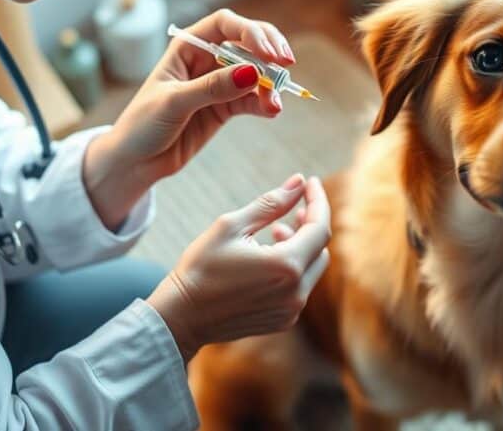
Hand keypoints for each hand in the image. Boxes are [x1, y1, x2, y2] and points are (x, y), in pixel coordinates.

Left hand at [84, 9, 295, 228]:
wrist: (134, 162)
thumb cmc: (142, 125)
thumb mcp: (174, 103)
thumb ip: (212, 87)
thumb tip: (252, 72)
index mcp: (187, 47)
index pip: (225, 25)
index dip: (250, 32)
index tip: (269, 52)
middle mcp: (205, 60)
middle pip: (247, 43)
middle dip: (269, 51)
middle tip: (287, 65)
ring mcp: (218, 84)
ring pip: (255, 74)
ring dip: (270, 84)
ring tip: (275, 103)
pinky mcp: (225, 108)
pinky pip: (252, 100)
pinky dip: (264, 103)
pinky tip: (271, 111)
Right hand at [146, 174, 330, 362]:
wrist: (182, 316)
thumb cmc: (201, 267)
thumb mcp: (231, 226)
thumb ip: (270, 203)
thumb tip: (299, 181)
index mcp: (286, 266)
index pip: (320, 227)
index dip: (318, 201)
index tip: (310, 182)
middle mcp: (296, 292)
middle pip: (321, 248)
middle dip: (310, 224)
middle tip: (294, 208)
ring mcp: (291, 311)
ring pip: (312, 268)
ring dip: (301, 245)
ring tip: (276, 231)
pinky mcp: (283, 321)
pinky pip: (300, 288)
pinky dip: (293, 268)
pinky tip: (269, 258)